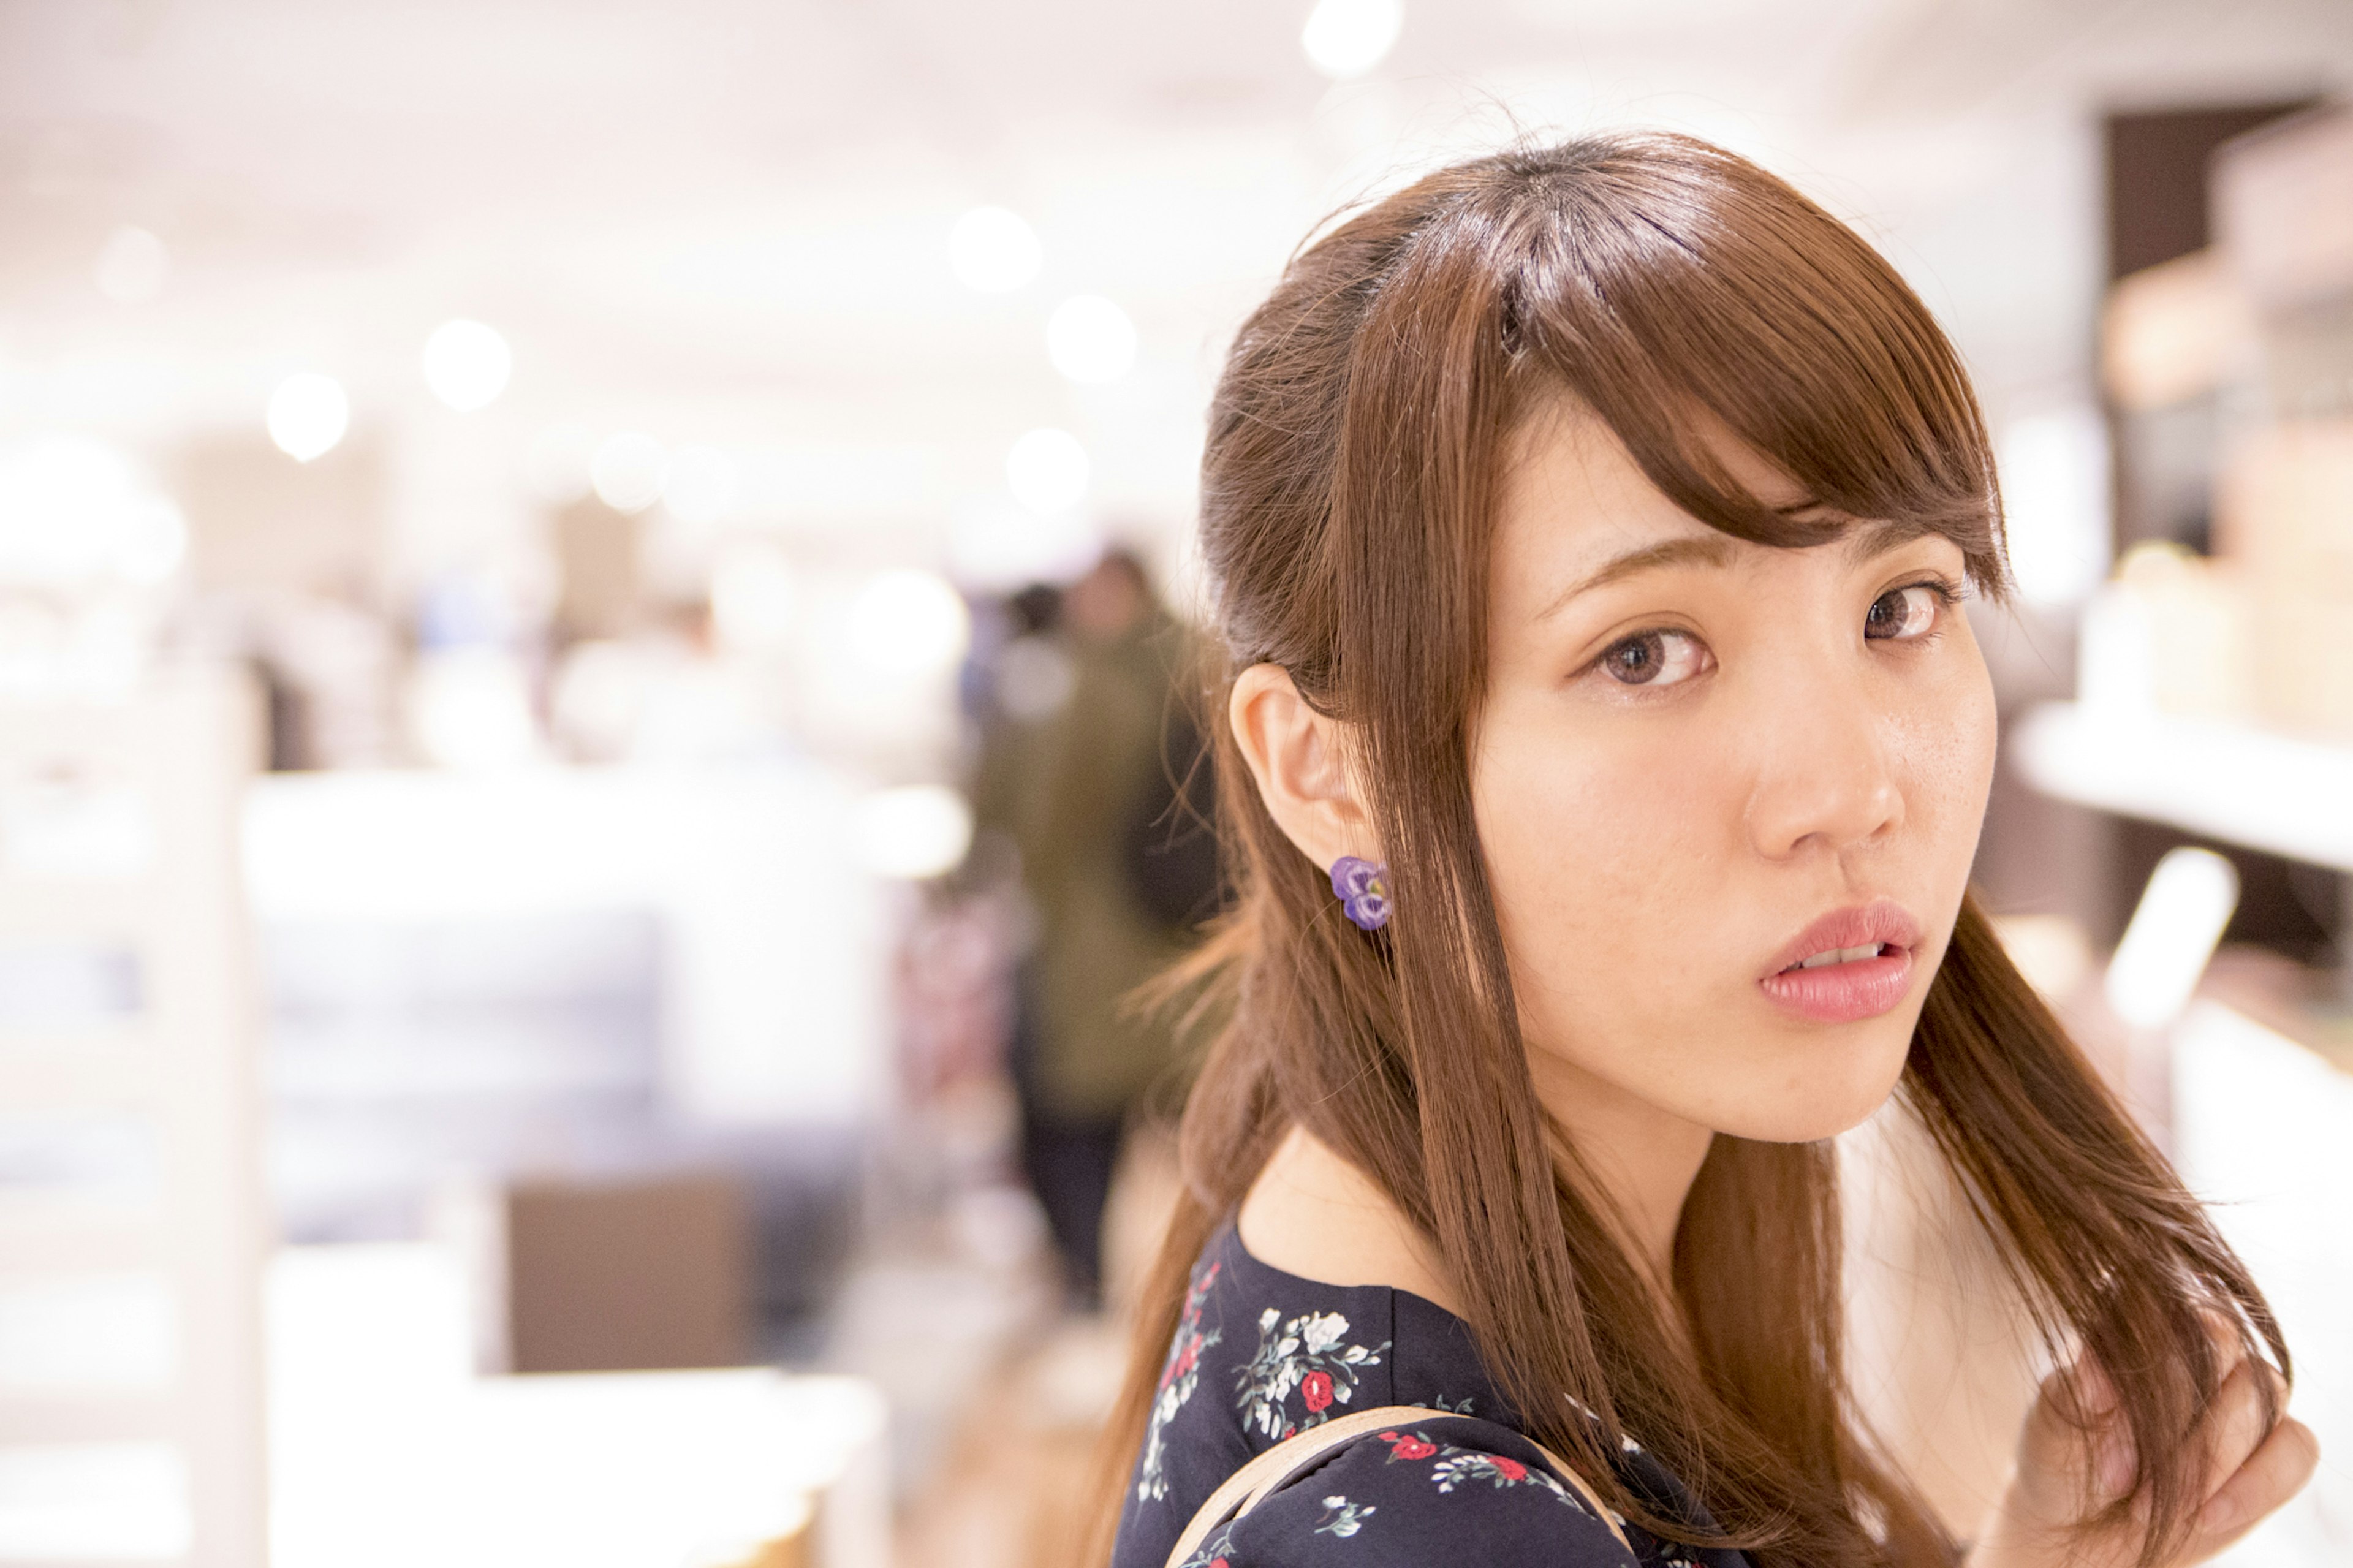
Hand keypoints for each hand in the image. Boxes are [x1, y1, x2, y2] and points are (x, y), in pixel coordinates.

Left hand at [1968, 1346, 2317, 1567]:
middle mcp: (2196, 1340)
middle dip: (2173, 1419)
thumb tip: (2096, 1369)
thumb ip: (2073, 1396)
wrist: (2085, 1530)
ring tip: (2147, 1506)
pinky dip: (2254, 1486)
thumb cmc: (2063, 1464)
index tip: (2103, 1422)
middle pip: (2220, 1343)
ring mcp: (2242, 1389)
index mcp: (2132, 1318)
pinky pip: (2296, 1448)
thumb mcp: (2050, 1432)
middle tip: (2119, 1477)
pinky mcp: (2276, 1442)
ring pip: (2262, 1394)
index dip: (2144, 1365)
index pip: (2161, 1304)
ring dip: (2207, 1461)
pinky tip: (2205, 1515)